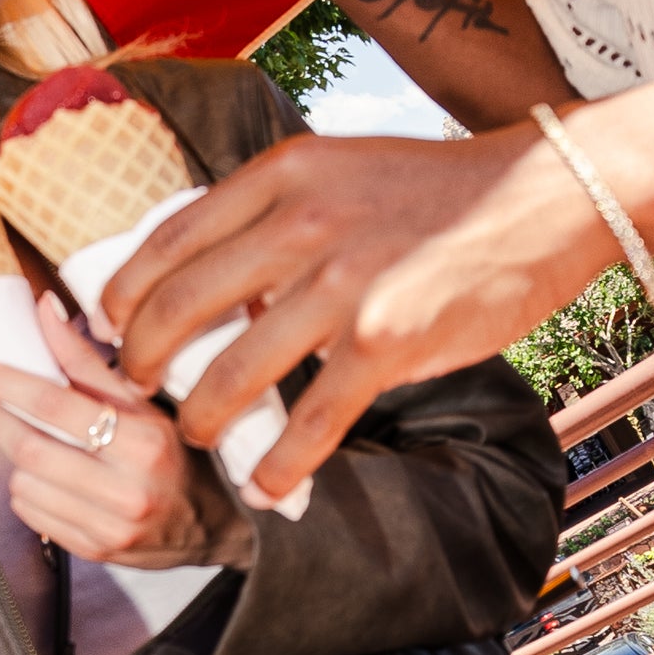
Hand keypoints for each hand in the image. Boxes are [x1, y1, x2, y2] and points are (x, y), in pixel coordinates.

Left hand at [0, 300, 207, 563]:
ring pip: (23, 482)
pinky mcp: (94, 551)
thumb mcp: (142, 403)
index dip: (8, 381)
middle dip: (0, 419)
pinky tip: (50, 478)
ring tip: (37, 443)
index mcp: (145, 442)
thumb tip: (45, 309)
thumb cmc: (172, 453)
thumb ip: (87, 360)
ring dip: (17, 458)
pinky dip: (26, 489)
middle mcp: (129, 490)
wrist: (208, 525)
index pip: (55, 405)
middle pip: (29, 447)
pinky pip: (30, 513)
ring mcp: (110, 527)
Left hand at [103, 128, 605, 499]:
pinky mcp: (387, 343)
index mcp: (284, 177)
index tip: (109, 325)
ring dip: (202, 419)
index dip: (124, 292)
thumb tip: (212, 274)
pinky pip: (311, 421)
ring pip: (232, 372)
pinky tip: (266, 484)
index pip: (169, 240)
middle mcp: (302, 226)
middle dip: (140, 361)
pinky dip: (279, 464)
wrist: (544, 196)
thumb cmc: (440, 190)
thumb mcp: (341, 170)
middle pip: (179, 308)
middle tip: (134, 389)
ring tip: (198, 438)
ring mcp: (343, 286)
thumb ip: (277, 213)